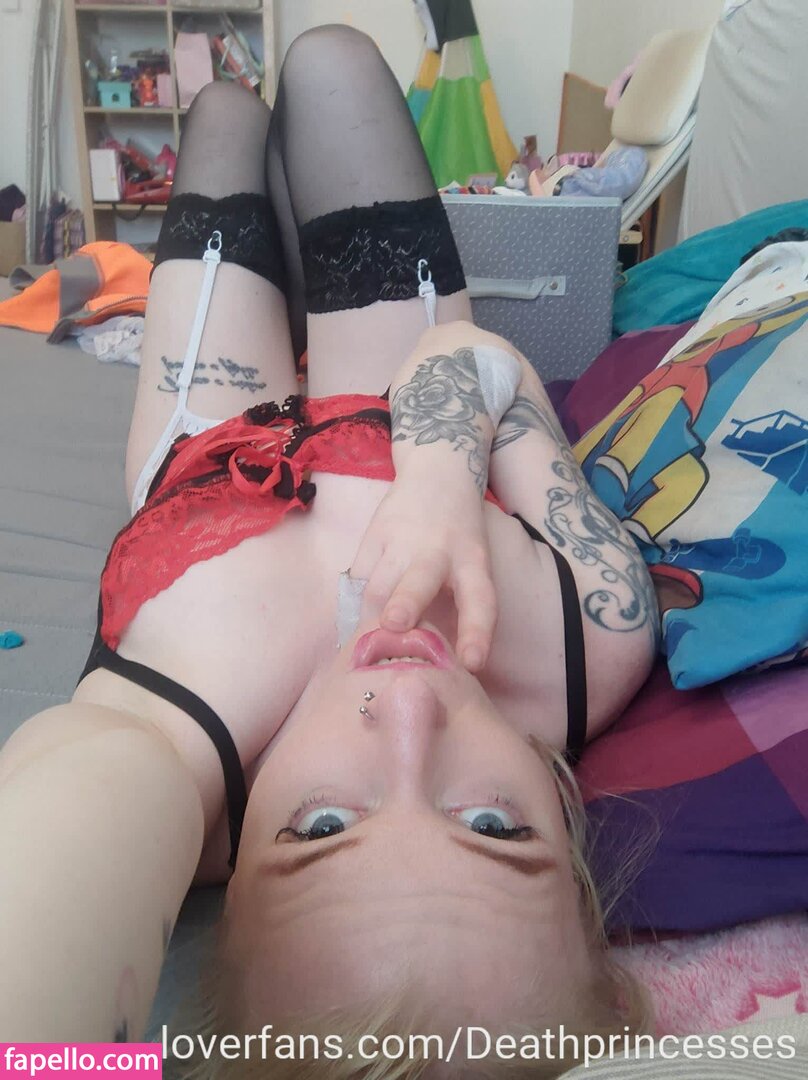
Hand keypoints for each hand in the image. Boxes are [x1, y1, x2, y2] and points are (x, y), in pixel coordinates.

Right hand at [350, 475, 496, 672]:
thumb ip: (456, 602)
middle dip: (405, 603)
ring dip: (369, 620)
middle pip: (419, 580)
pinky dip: (354, 607)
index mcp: (472, 560)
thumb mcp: (472, 560)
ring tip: (365, 651)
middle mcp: (437, 550)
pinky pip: (356, 580)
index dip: (476, 632)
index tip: (472, 664)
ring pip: (377, 585)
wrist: (438, 469)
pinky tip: (354, 628)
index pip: (480, 598)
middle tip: (394, 624)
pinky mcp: (373, 534)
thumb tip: (433, 660)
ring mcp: (401, 540)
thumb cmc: (459, 534)